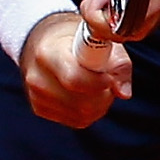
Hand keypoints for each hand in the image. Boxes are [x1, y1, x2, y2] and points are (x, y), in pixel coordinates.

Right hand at [19, 14, 131, 129]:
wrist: (44, 42)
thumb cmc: (73, 38)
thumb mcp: (100, 39)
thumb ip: (118, 64)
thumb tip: (123, 92)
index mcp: (47, 52)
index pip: (75, 80)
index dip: (100, 83)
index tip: (109, 77)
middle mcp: (37, 77)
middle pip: (82, 104)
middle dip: (104, 96)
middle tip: (108, 82)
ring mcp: (36, 96)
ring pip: (82, 116)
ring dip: (99, 105)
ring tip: (97, 87)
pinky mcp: (39, 109)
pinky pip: (76, 121)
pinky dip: (88, 112)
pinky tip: (85, 95)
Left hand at [65, 0, 159, 39]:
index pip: (125, 4)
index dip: (102, 5)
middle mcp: (157, 0)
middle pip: (119, 28)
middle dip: (98, 17)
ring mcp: (156, 15)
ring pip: (122, 35)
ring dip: (104, 23)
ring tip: (103, 1)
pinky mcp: (153, 24)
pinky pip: (128, 36)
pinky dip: (113, 27)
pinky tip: (110, 9)